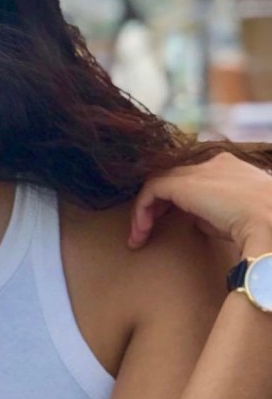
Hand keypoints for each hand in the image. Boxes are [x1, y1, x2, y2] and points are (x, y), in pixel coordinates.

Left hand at [129, 153, 271, 256]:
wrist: (271, 222)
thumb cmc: (261, 226)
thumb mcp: (234, 218)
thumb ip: (212, 214)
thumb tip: (194, 219)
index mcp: (227, 167)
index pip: (192, 177)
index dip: (176, 199)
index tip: (168, 221)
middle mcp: (210, 163)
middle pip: (172, 178)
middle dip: (157, 205)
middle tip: (146, 229)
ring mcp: (195, 170)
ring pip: (159, 183)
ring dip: (145, 210)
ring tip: (139, 236)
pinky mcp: (182, 182)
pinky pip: (151, 191)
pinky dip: (142, 210)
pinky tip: (141, 232)